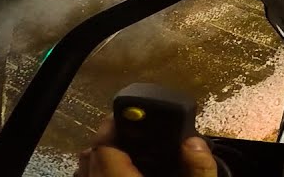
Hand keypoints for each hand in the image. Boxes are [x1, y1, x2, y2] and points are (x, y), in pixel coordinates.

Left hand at [76, 118, 216, 176]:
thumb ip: (198, 169)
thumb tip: (193, 141)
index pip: (104, 148)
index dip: (112, 125)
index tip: (128, 113)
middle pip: (90, 158)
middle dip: (107, 139)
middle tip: (131, 129)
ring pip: (84, 172)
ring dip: (99, 159)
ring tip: (124, 151)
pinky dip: (98, 173)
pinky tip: (120, 172)